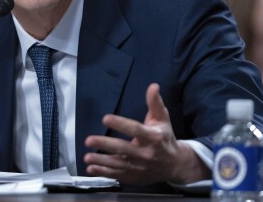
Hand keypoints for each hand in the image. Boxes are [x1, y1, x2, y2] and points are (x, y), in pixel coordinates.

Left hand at [83, 83, 208, 184]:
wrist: (175, 165)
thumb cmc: (165, 138)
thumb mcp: (162, 119)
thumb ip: (155, 103)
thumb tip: (153, 86)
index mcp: (153, 138)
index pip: (135, 130)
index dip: (120, 124)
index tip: (105, 118)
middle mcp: (146, 154)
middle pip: (123, 149)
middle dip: (105, 145)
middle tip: (89, 140)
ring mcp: (140, 167)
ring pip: (118, 164)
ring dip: (101, 161)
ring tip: (87, 156)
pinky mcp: (135, 177)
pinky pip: (117, 175)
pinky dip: (104, 173)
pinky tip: (91, 168)